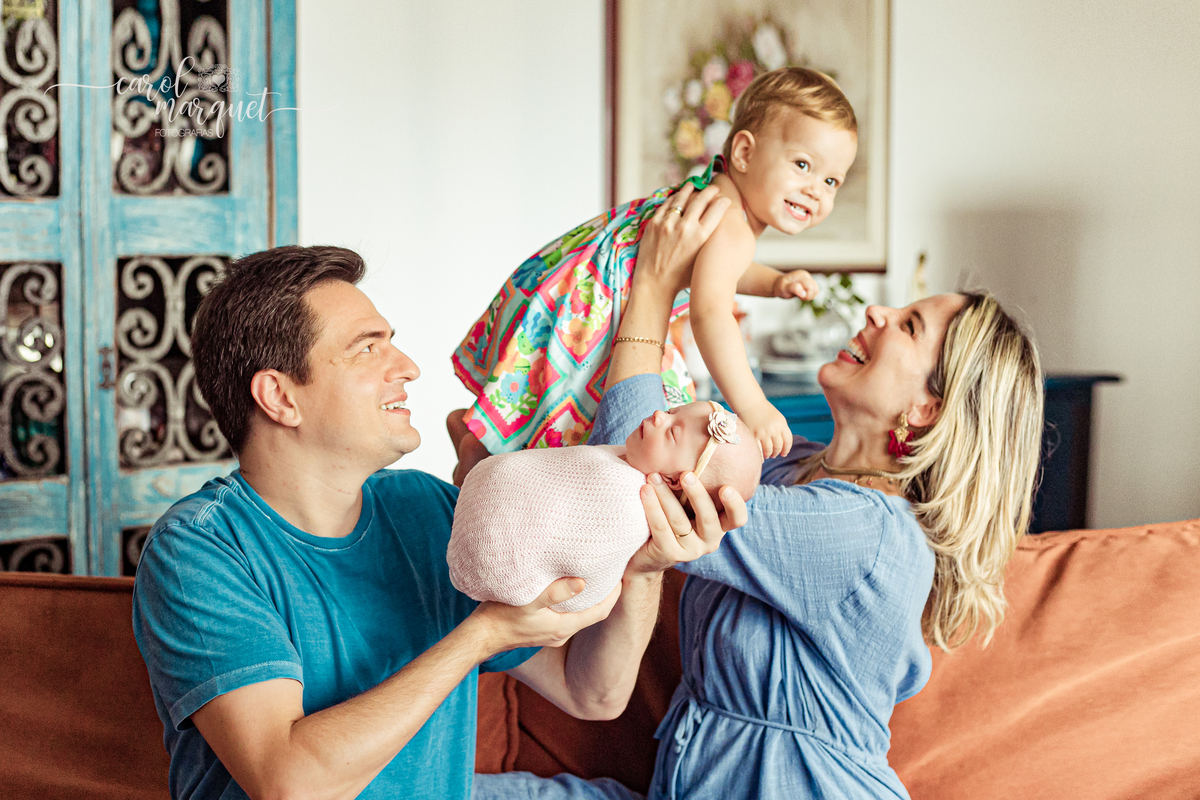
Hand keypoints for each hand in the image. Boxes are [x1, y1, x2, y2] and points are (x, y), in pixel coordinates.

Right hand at [471, 578, 621, 651]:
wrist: (479, 636)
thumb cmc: (501, 616)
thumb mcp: (528, 600)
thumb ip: (555, 592)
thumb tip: (582, 582)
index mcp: (563, 627)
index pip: (600, 612)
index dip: (613, 595)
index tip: (621, 576)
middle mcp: (561, 633)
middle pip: (591, 613)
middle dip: (602, 594)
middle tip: (609, 572)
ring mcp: (551, 634)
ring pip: (578, 614)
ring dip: (586, 598)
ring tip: (592, 576)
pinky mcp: (541, 630)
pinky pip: (565, 615)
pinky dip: (571, 602)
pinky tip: (567, 589)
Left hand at [625, 470, 748, 576]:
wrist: (645, 555)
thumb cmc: (668, 518)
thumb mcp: (684, 503)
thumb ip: (691, 485)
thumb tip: (693, 442)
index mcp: (718, 525)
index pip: (737, 518)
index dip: (735, 504)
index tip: (726, 487)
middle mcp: (710, 539)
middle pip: (708, 517)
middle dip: (697, 494)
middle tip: (686, 474)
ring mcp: (692, 550)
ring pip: (680, 520)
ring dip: (665, 495)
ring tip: (653, 476)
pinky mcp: (671, 555)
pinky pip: (662, 529)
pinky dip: (652, 508)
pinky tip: (644, 492)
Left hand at [633, 183, 731, 298]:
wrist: (655, 283)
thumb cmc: (682, 277)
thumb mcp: (702, 259)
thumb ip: (710, 242)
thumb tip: (720, 228)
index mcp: (701, 237)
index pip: (717, 210)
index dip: (723, 202)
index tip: (725, 199)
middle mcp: (685, 227)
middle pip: (701, 200)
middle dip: (710, 191)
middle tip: (714, 188)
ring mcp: (668, 223)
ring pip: (681, 197)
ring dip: (690, 188)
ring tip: (694, 184)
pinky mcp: (654, 223)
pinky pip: (666, 204)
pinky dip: (673, 198)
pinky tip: (677, 195)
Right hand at [741, 400, 792, 458]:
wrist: (749, 403)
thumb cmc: (763, 411)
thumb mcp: (777, 418)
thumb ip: (781, 430)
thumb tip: (783, 446)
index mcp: (781, 424)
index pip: (788, 441)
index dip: (786, 449)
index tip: (784, 454)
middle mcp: (773, 429)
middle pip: (778, 446)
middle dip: (777, 452)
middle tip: (774, 455)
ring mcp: (763, 433)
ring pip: (769, 450)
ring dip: (769, 454)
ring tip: (767, 455)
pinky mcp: (753, 435)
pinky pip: (759, 450)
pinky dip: (760, 456)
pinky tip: (761, 457)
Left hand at [773, 269, 818, 300]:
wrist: (779, 285)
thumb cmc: (781, 287)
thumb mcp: (784, 288)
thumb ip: (794, 288)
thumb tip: (804, 293)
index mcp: (802, 275)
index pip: (811, 287)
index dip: (806, 295)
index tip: (798, 296)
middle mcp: (807, 276)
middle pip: (815, 289)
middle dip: (808, 296)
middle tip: (798, 296)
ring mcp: (809, 279)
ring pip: (816, 291)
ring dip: (809, 296)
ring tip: (800, 295)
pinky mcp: (811, 284)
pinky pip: (816, 292)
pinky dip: (810, 296)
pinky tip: (802, 295)